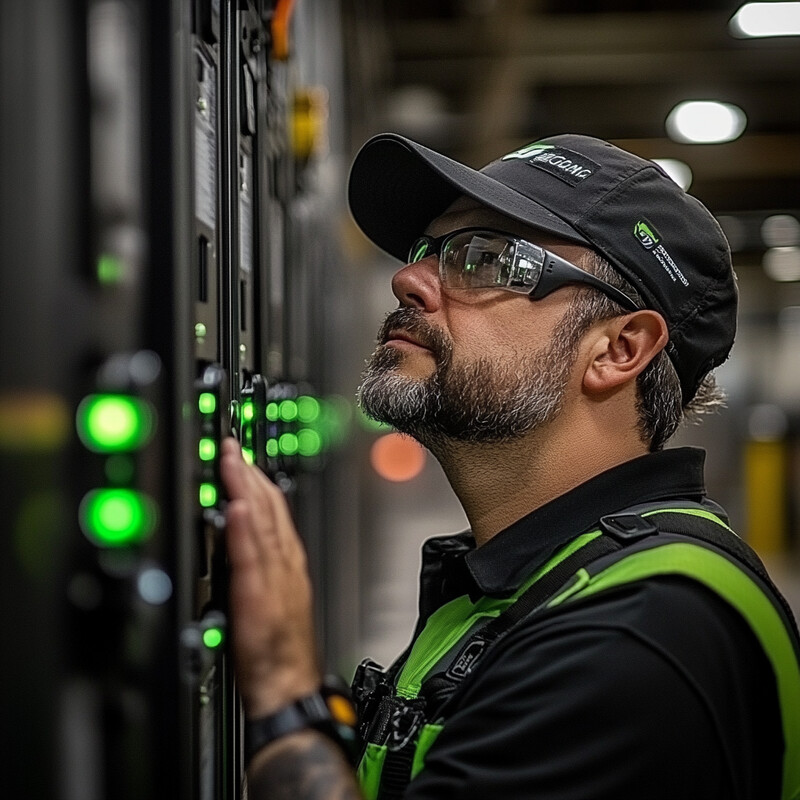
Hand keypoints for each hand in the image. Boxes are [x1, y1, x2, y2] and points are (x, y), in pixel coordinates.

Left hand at [220, 437, 320, 716]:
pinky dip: (244, 529)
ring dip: (244, 489)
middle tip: (231, 445)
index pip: (272, 508)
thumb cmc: (281, 644)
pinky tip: (234, 508)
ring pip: (261, 523)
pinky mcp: (260, 594)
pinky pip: (252, 556)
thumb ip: (261, 561)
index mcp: (286, 559)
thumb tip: (240, 534)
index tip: (240, 456)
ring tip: (231, 462)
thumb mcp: (273, 593)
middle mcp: (284, 560)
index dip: (255, 479)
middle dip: (248, 472)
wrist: (289, 680)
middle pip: (268, 507)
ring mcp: (275, 575)